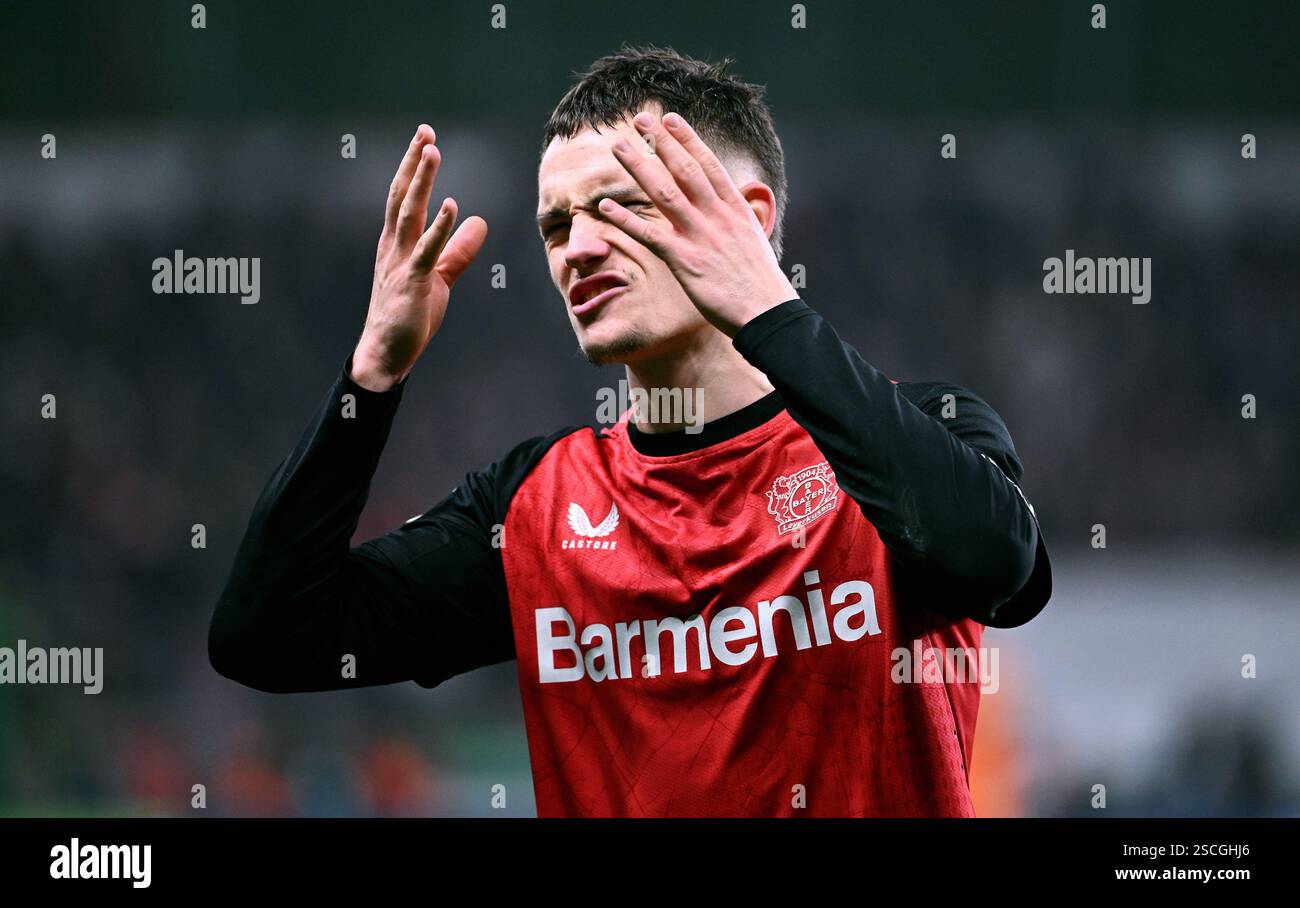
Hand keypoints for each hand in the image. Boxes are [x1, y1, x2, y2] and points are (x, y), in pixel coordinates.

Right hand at [352, 125, 487, 390]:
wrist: (385, 353)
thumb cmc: (408, 315)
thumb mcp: (439, 277)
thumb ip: (458, 250)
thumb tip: (480, 222)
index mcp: (397, 243)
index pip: (403, 197)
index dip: (413, 167)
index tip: (425, 138)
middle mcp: (394, 247)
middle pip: (402, 196)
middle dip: (413, 163)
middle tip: (425, 131)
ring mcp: (400, 264)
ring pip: (410, 214)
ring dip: (421, 181)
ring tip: (433, 151)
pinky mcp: (413, 284)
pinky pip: (428, 251)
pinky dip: (439, 227)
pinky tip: (451, 206)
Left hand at [599, 111, 795, 335]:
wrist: (768, 314)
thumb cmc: (762, 285)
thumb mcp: (755, 242)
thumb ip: (740, 220)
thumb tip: (738, 207)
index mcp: (737, 210)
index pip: (709, 165)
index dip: (688, 139)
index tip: (671, 119)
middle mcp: (718, 216)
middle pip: (684, 170)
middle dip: (660, 142)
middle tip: (640, 119)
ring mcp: (701, 237)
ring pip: (664, 193)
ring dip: (638, 167)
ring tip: (617, 147)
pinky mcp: (686, 262)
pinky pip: (649, 235)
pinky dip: (625, 219)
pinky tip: (606, 206)